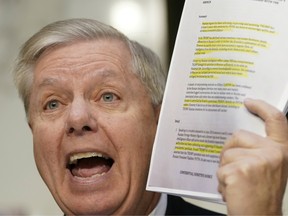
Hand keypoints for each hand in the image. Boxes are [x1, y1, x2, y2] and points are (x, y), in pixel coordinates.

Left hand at [217, 99, 287, 214]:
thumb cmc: (262, 195)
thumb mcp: (269, 168)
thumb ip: (259, 150)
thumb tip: (237, 138)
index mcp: (280, 149)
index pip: (276, 120)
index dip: (262, 107)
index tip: (249, 101)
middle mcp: (272, 152)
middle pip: (238, 136)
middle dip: (230, 151)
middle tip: (234, 169)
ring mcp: (256, 161)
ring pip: (226, 154)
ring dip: (226, 169)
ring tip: (237, 184)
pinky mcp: (240, 170)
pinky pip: (221, 169)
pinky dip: (222, 182)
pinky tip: (232, 191)